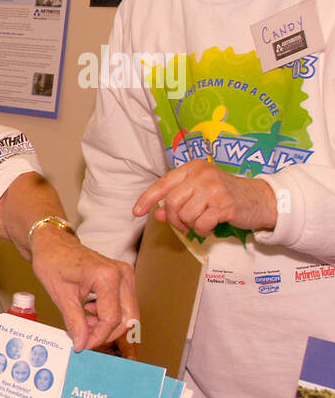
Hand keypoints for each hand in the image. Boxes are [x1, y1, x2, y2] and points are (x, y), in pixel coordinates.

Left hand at [30, 225, 138, 352]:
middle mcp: (122, 274)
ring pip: (128, 313)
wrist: (53, 243)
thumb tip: (82, 344)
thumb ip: (74, 322)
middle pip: (127, 318)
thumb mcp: (60, 295)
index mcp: (106, 277)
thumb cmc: (53, 261)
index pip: (111, 318)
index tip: (82, 345)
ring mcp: (125, 274)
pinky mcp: (123, 277)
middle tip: (85, 337)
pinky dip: (110, 314)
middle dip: (107, 333)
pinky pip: (124, 304)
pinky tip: (90, 311)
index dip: (97, 337)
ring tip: (85, 322)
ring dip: (109, 324)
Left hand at [133, 159, 277, 234]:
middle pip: (171, 202)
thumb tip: (155, 213)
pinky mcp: (225, 204)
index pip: (163, 183)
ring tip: (201, 222)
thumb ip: (177, 200)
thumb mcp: (199, 193)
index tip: (136, 212)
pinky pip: (200, 224)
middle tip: (184, 224)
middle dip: (173, 218)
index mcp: (194, 167)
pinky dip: (202, 230)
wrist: (261, 199)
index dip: (147, 199)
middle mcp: (202, 174)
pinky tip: (210, 227)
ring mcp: (214, 188)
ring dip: (189, 225)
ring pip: (184, 214)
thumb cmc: (226, 196)